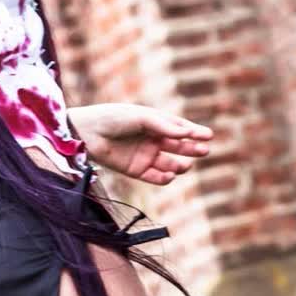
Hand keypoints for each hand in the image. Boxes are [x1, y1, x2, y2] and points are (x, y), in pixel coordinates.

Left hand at [68, 102, 213, 185]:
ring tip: (185, 165)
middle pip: (178, 147)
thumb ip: (163, 125)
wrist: (87, 133)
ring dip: (179, 165)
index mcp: (155, 123)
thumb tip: (186, 132)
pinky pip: (155, 177)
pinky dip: (164, 178)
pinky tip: (170, 175)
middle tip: (204, 150)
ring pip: (169, 164)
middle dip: (192, 149)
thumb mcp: (140, 117)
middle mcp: (152, 140)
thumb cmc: (113, 118)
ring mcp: (145, 155)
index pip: (180, 128)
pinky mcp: (136, 170)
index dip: (194, 132)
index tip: (209, 135)